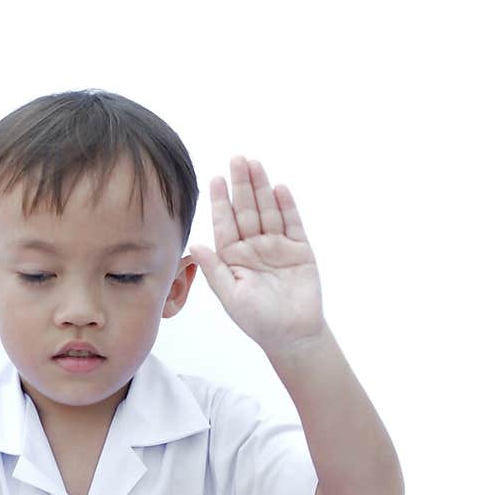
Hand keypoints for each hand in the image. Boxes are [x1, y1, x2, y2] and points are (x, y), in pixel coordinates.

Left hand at [188, 157, 325, 353]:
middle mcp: (253, 247)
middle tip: (237, 159)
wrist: (292, 335)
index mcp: (234, 257)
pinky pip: (292, 223)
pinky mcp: (299, 250)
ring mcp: (277, 246)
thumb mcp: (231, 296)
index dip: (221, 201)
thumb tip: (195, 245)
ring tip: (255, 165)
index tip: (216, 179)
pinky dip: (287, 206)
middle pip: (247, 210)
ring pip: (268, 211)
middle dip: (242, 185)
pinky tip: (279, 188)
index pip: (225, 223)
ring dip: (262, 188)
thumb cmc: (258, 320)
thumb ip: (214, 270)